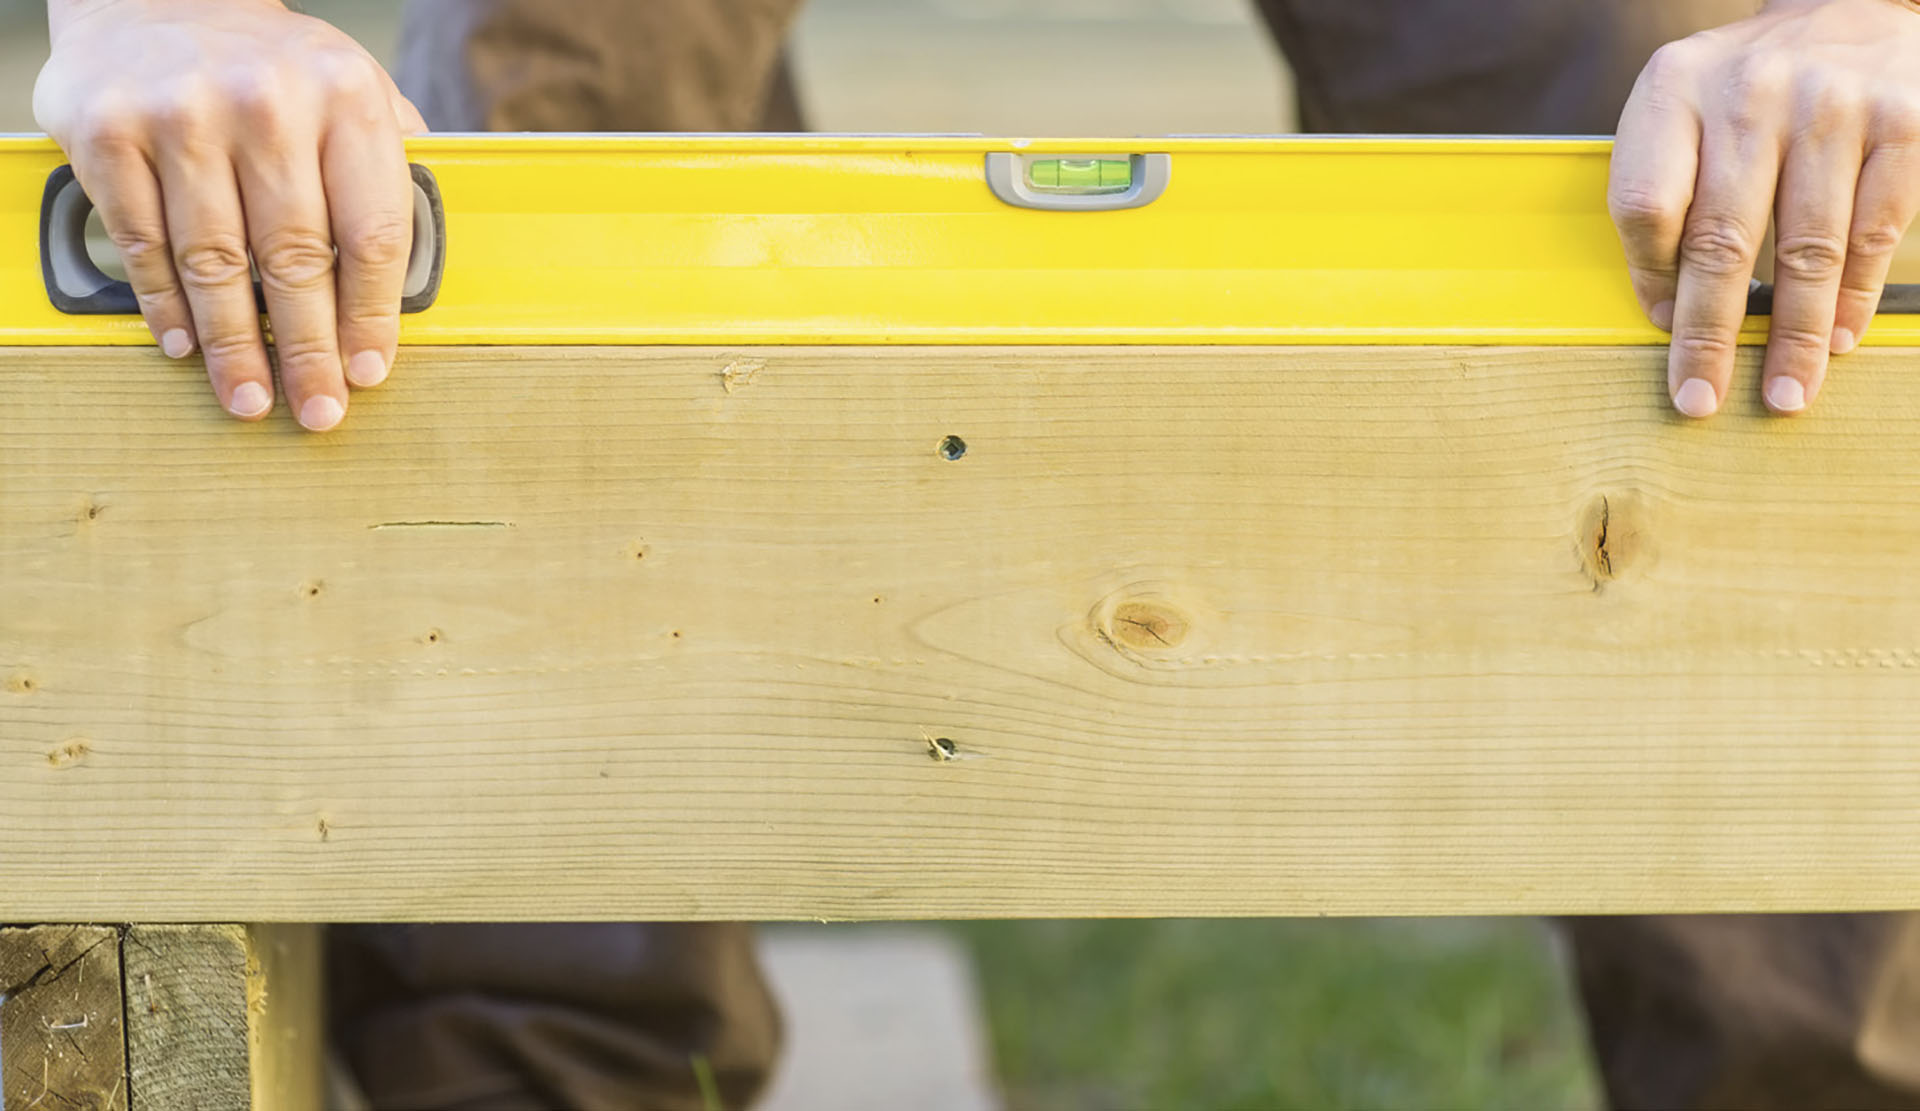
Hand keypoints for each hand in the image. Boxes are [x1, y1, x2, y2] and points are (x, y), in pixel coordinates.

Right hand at [34, 0, 426, 430]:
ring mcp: (181, 116)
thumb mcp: (352, 87)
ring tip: (251, 398)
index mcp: (343, 96)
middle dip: (308, 349)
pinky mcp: (108, 131)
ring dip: (235, 345)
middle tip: (317, 409)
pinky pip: (143, 240)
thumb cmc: (273, 64)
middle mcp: (265, 103)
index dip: (372, 314)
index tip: (370, 370)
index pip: (370, 230)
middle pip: (295, 258)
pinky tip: (186, 344)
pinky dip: (165, 303)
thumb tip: (420, 262)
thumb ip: (391, 162)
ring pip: (216, 261)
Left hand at [1609, 0, 1919, 417]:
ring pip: (1805, 247)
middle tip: (1699, 401)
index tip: (1660, 328)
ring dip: (1792, 334)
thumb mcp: (1682, 113)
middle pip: (1720, 239)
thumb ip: (1663, 192)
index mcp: (1674, 87)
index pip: (1646, 205)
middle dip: (1710, 335)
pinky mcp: (1904, 121)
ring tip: (1782, 394)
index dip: (1649, 278)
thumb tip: (1667, 312)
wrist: (1847, 10)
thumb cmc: (1745, 90)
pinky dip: (1854, 296)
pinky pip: (1873, 230)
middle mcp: (1751, 90)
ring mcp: (1832, 103)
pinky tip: (1838, 340)